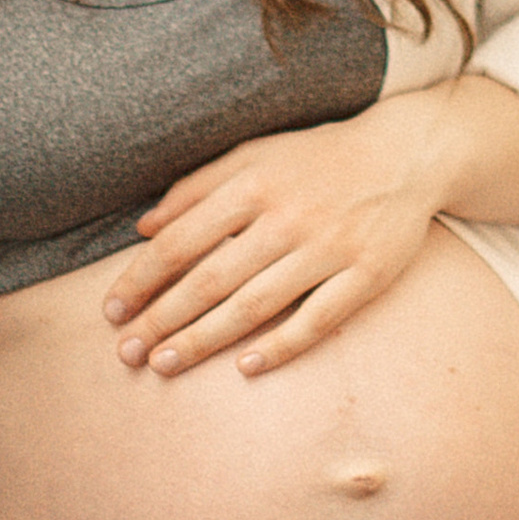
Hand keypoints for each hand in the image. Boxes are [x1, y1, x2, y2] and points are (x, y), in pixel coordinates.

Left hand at [103, 97, 444, 378]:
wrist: (406, 152)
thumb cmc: (318, 157)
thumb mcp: (254, 154)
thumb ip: (197, 187)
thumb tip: (144, 228)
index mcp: (254, 184)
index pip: (182, 240)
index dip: (142, 278)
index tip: (112, 310)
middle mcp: (288, 217)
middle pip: (211, 279)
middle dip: (162, 320)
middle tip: (127, 353)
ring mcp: (330, 248)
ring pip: (255, 305)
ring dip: (205, 339)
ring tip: (166, 365)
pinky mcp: (367, 274)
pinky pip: (316, 320)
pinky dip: (280, 346)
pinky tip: (244, 367)